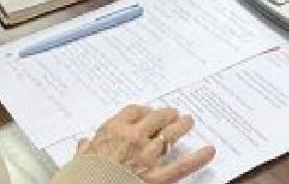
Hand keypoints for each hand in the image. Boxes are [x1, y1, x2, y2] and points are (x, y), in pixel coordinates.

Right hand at [77, 105, 214, 183]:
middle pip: (156, 118)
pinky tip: (209, 151)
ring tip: (189, 121)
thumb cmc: (83, 175)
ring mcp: (147, 156)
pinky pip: (181, 165)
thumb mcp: (79, 159)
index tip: (148, 111)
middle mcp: (133, 138)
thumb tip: (83, 143)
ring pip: (171, 135)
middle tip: (174, 113)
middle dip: (167, 114)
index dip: (145, 110)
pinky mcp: (157, 177)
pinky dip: (197, 158)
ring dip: (182, 126)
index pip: (134, 111)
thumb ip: (85, 149)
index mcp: (113, 130)